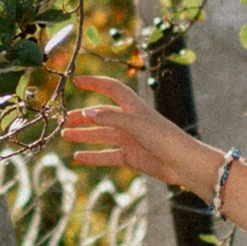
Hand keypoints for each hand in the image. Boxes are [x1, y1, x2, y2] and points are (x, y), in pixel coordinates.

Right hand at [62, 73, 198, 186]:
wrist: (182, 163)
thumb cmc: (164, 138)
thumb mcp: (136, 124)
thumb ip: (111, 118)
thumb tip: (87, 112)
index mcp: (134, 107)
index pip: (111, 89)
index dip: (95, 83)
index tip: (76, 81)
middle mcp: (130, 121)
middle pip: (102, 115)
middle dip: (82, 117)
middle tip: (64, 121)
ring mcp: (130, 139)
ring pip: (101, 135)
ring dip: (84, 135)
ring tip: (65, 135)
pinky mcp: (131, 157)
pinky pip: (107, 155)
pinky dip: (93, 156)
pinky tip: (78, 158)